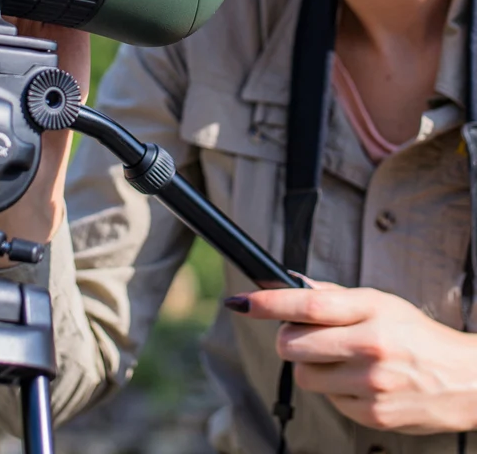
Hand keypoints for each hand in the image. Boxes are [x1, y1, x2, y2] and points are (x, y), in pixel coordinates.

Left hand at [227, 279, 476, 433]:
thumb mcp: (380, 302)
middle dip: (287, 339)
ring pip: (304, 375)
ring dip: (309, 366)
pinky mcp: (373, 415)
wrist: (467, 380)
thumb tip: (291, 284)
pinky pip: (328, 399)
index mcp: (371, 310)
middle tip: (301, 335)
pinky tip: (357, 381)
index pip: (309, 305)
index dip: (270, 304)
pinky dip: (334, 389)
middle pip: (293, 344)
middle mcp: (370, 346)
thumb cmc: (415, 334)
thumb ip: (334, 295)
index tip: (244, 302)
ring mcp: (371, 384)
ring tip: (337, 359)